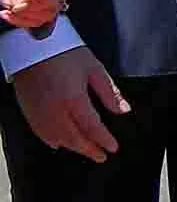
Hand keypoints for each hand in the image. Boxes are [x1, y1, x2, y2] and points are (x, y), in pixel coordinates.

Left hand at [0, 0, 69, 29]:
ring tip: (8, 7)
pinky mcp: (58, 5)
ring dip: (24, 16)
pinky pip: (46, 20)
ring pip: (49, 13)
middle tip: (6, 2)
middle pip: (50, 1)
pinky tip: (14, 16)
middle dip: (25, 8)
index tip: (16, 6)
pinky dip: (27, 21)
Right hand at [12, 45, 126, 160]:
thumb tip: (123, 110)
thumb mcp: (94, 68)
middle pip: (74, 138)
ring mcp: (39, 112)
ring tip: (86, 150)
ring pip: (57, 138)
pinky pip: (41, 133)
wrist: (32, 45)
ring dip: (73, 147)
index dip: (103, 140)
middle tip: (101, 156)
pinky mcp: (28, 110)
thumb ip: (109, 92)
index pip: (91, 127)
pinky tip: (60, 144)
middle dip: (89, 149)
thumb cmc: (65, 53)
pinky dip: (52, 141)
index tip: (113, 147)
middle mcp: (54, 110)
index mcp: (73, 99)